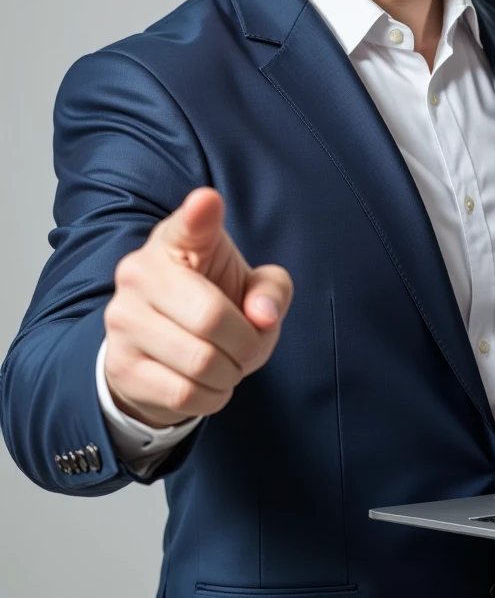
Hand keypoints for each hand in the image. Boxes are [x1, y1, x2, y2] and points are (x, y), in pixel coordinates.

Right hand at [103, 187, 293, 427]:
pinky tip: (209, 383)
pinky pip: (182, 394)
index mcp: (178, 239)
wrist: (159, 351)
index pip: (189, 224)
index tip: (208, 202)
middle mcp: (140, 272)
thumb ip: (271, 290)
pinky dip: (211, 396)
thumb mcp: (249, 285)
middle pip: (211, 319)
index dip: (200, 214)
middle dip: (247, 344)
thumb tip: (262, 315)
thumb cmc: (212, 301)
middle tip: (249, 347)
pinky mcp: (120, 364)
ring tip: (228, 365)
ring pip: (199, 362)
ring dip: (230, 373)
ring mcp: (124, 319)